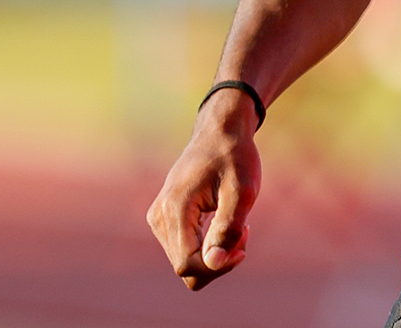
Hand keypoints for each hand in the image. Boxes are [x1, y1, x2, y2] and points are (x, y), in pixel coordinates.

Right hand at [147, 93, 261, 290]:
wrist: (220, 132)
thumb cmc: (234, 157)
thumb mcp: (242, 190)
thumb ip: (227, 228)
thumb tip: (214, 264)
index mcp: (175, 209)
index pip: (186, 264)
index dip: (217, 266)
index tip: (243, 246)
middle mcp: (158, 217)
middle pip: (185, 267)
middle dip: (218, 259)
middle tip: (243, 231)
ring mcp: (158, 219)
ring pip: (185, 262)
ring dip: (214, 252)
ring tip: (236, 225)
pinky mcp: (164, 219)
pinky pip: (184, 250)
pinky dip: (207, 245)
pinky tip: (224, 223)